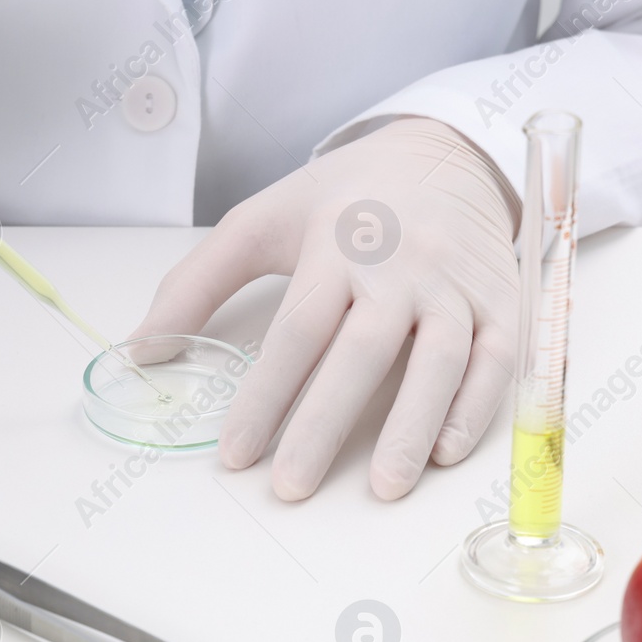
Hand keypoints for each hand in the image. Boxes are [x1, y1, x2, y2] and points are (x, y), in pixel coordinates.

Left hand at [131, 118, 520, 500]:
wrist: (441, 154)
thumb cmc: (342, 200)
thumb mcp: (259, 222)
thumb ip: (195, 283)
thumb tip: (139, 348)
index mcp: (335, 246)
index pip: (295, 333)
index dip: (264, 398)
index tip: (235, 455)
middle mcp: (399, 265)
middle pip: (360, 353)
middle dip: (324, 425)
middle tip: (292, 486)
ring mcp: (455, 284)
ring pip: (438, 361)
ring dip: (411, 428)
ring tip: (384, 488)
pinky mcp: (502, 301)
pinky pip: (498, 360)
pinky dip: (474, 408)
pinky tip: (444, 453)